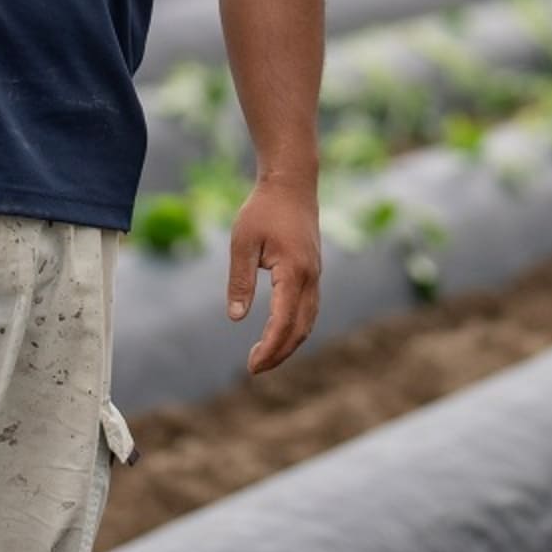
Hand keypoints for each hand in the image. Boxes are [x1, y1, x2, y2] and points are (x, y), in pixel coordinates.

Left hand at [225, 176, 322, 373]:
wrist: (292, 183)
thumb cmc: (263, 209)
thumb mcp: (242, 243)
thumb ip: (240, 281)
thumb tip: (235, 317)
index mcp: (294, 272)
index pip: (283, 322)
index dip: (269, 347)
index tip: (252, 365)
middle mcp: (311, 277)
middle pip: (300, 328)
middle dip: (279, 353)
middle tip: (254, 368)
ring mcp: (315, 275)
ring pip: (308, 321)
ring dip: (289, 343)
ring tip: (265, 356)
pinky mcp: (313, 271)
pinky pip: (309, 308)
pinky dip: (296, 327)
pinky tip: (278, 332)